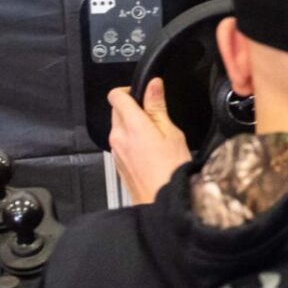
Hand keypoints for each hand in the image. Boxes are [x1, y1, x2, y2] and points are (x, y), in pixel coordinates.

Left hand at [108, 79, 190, 203]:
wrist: (163, 202)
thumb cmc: (171, 171)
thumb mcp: (171, 132)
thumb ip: (157, 107)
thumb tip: (152, 85)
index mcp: (132, 125)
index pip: (117, 96)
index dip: (129, 90)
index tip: (144, 93)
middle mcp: (118, 137)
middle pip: (117, 110)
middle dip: (133, 108)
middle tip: (155, 116)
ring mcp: (116, 151)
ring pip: (119, 127)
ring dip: (133, 125)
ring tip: (156, 137)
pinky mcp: (118, 163)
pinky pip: (121, 143)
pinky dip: (132, 141)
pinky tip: (150, 151)